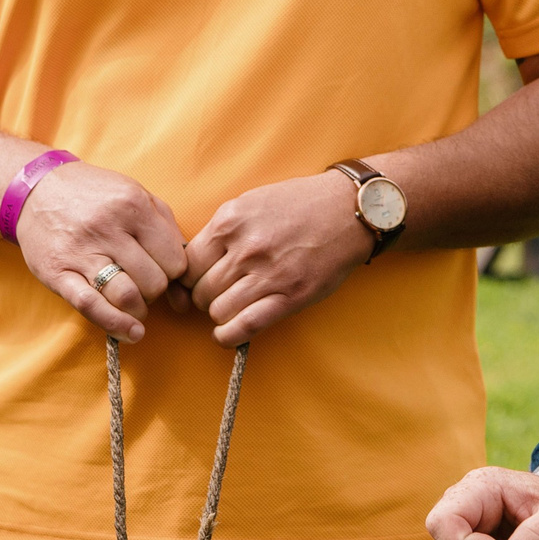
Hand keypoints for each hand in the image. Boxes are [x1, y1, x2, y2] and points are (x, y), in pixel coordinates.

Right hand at [13, 159, 185, 339]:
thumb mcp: (137, 196)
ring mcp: (81, 252)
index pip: (174, 258)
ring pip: (127, 296)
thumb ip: (167, 230)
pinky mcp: (57, 273)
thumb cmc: (96, 196)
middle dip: (157, 290)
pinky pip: (91, 306)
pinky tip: (130, 332)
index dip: (176, 272)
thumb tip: (187, 278)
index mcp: (133, 206)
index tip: (166, 271)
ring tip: (137, 307)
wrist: (37, 190)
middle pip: (154, 280)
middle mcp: (108, 228)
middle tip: (147, 285)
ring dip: (139, 310)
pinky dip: (115, 324)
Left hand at [183, 169, 375, 346]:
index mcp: (230, 222)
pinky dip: (228, 336)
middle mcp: (245, 248)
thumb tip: (194, 262)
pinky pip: (245, 326)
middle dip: (204, 297)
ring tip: (232, 308)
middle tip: (218, 295)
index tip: (197, 282)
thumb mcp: (251, 203)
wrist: (349, 210)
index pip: (189, 264)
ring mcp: (268, 274)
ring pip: (218, 311)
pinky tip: (227, 334)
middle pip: (201, 290)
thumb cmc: (300, 204)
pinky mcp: (290, 296)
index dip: (189, 278)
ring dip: (220, 314)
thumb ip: (222, 230)